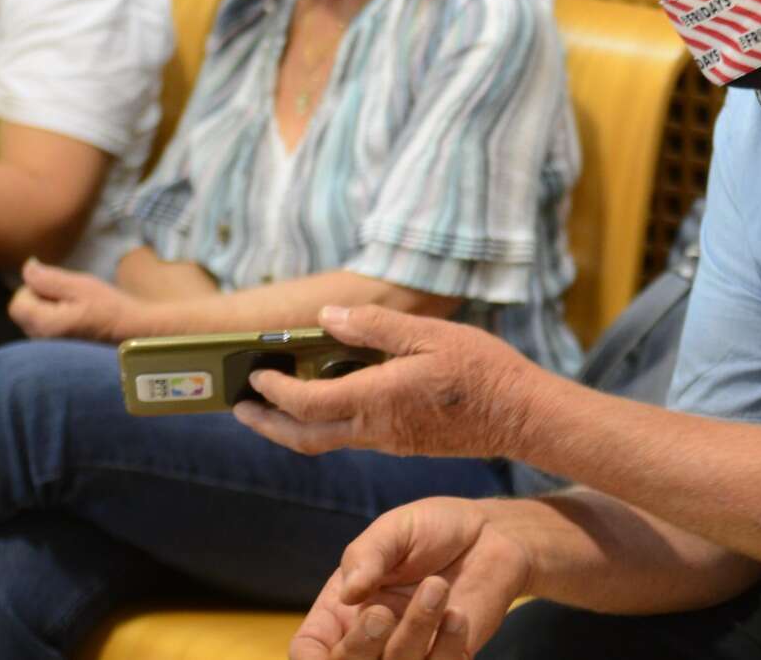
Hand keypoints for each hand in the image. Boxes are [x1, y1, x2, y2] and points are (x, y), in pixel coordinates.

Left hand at [9, 258, 147, 342]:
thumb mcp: (81, 286)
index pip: (17, 301)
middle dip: (41, 299)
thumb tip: (27, 268)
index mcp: (43, 324)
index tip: (62, 288)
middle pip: (24, 312)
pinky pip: (45, 330)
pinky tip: (78, 319)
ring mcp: (48, 349)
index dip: (35, 288)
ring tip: (78, 308)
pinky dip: (56, 320)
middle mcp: (40, 341)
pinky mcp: (58, 352)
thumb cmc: (111, 308)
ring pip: (34, 320)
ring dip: (49, 309)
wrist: (135, 334)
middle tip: (72, 297)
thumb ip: (49, 277)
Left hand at [234, 304, 542, 459]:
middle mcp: (376, 428)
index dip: (274, 391)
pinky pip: (351, 437)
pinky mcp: (403, 442)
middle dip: (266, 423)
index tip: (255, 374)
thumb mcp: (429, 334)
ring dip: (291, 425)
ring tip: (271, 404)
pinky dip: (323, 424)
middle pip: (304, 436)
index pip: (307, 402)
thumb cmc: (481, 369)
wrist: (520, 415)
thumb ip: (375, 327)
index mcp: (377, 399)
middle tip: (240, 407)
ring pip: (325, 441)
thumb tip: (325, 318)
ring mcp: (389, 440)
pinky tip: (326, 402)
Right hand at [290, 498, 529, 659]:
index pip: (310, 652)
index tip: (330, 651)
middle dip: (360, 649)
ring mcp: (410, 652)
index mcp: (342, 611)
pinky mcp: (447, 658)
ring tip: (437, 587)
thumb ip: (367, 556)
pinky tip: (457, 615)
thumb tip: (348, 593)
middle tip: (382, 613)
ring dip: (414, 634)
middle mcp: (371, 640)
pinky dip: (448, 646)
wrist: (491, 533)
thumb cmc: (433, 529)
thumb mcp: (394, 530)